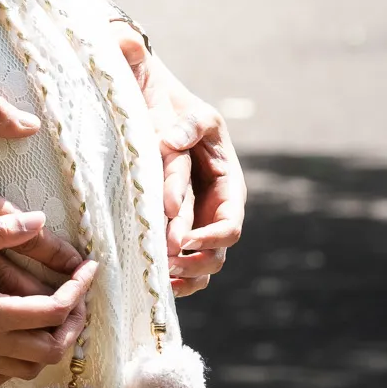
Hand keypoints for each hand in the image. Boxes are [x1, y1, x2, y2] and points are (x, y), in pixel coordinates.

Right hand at [0, 210, 98, 386]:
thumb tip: (40, 221)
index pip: (55, 311)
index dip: (80, 291)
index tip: (89, 269)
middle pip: (52, 349)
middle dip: (74, 324)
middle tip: (76, 297)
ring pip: (30, 368)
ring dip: (50, 346)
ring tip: (52, 317)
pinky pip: (1, 379)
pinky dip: (19, 364)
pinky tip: (14, 342)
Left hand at [113, 28, 245, 296]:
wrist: (157, 105)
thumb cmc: (179, 108)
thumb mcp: (192, 111)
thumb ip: (184, 126)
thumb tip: (167, 142)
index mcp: (228, 183)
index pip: (229, 223)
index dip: (210, 237)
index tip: (185, 239)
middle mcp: (216, 207)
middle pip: (217, 251)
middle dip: (194, 261)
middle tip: (166, 262)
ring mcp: (199, 219)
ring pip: (204, 264)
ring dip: (186, 275)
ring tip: (161, 276)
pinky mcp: (179, 227)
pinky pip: (187, 264)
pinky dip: (178, 278)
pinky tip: (158, 282)